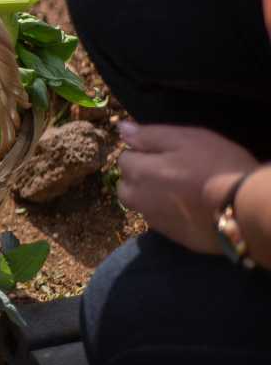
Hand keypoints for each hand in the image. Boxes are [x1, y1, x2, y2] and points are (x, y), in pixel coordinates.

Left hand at [118, 121, 258, 253]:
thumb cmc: (216, 166)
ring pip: (141, 205)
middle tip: (170, 171)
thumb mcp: (185, 139)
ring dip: (150, 196)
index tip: (165, 153)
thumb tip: (121, 127)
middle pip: (126, 185)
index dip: (142, 153)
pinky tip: (188, 207)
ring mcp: (155, 221)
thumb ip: (149, 135)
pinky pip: (160, 220)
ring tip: (179, 190)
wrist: (244, 208)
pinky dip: (167, 212)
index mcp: (139, 172)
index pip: (124, 159)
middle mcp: (139, 199)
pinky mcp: (172, 237)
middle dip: (139, 177)